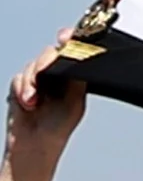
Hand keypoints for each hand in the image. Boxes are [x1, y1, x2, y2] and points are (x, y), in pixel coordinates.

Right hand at [6, 31, 86, 177]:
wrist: (36, 143)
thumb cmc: (59, 126)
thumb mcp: (75, 101)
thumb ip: (77, 80)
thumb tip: (83, 60)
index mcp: (73, 77)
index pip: (72, 52)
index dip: (70, 41)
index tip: (66, 37)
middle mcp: (56, 75)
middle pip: (49, 55)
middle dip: (46, 62)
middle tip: (45, 68)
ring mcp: (38, 79)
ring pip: (33, 66)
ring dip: (32, 82)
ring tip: (34, 101)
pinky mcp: (21, 85)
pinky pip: (20, 78)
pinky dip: (23, 90)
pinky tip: (28, 103)